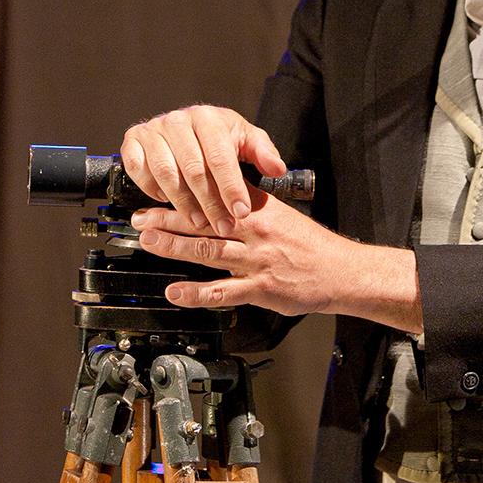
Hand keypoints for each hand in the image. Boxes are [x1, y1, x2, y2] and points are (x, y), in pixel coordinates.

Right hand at [119, 105, 287, 236]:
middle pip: (193, 168)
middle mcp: (177, 120)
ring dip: (183, 203)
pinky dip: (151, 189)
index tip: (240, 211)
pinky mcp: (133, 141)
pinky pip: (138, 170)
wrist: (190, 125)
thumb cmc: (219, 136)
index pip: (220, 156)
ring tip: (199, 222)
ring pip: (165, 172)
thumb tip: (276, 168)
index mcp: (208, 118)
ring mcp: (153, 130)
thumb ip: (263, 153)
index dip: (231, 187)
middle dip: (210, 202)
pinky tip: (167, 201)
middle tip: (222, 226)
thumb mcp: (247, 139)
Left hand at [132, 193, 422, 333]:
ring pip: (209, 251)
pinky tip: (175, 292)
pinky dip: (196, 293)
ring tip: (149, 243)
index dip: (185, 192)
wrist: (342, 271)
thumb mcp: (282, 214)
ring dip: (174, 247)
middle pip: (205, 221)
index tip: (161, 189)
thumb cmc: (312, 246)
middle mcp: (256, 231)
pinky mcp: (261, 289)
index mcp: (260, 209)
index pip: (216, 195)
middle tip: (140, 218)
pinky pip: (223, 291)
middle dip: (168, 218)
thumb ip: (251, 206)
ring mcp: (257, 261)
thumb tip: (221, 195)